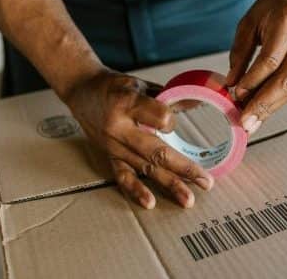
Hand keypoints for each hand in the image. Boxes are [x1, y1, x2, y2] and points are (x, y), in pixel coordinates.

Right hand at [64, 70, 214, 208]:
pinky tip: (150, 203)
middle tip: (206, 181)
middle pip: (156, 151)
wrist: (81, 90)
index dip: (172, 121)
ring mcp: (113, 145)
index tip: (175, 120)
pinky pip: (123, 176)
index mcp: (128, 102)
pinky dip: (136, 191)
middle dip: (184, 168)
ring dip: (169, 184)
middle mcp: (119, 127)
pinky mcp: (109, 156)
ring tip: (188, 199)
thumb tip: (196, 104)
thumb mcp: (140, 83)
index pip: (159, 117)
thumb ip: (166, 97)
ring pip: (145, 168)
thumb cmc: (114, 86)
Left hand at [225, 0, 286, 134]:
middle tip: (246, 123)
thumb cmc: (274, 4)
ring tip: (253, 123)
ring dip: (272, 107)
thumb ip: (240, 52)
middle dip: (264, 104)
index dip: (253, 80)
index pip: (271, 59)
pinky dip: (280, 99)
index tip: (236, 95)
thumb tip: (231, 85)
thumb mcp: (250, 21)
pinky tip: (265, 110)